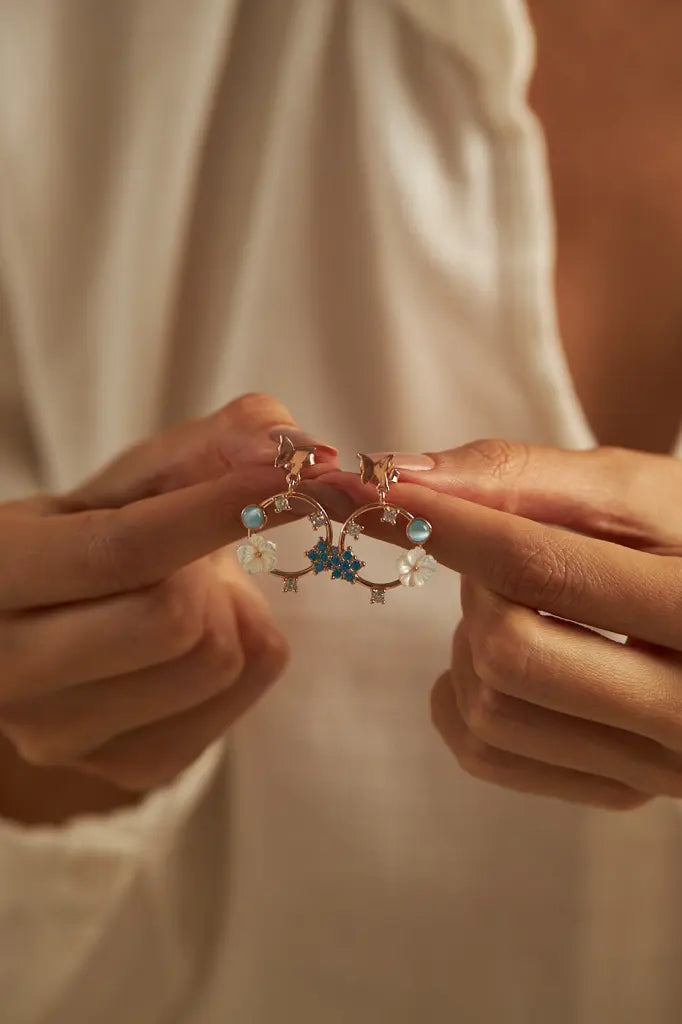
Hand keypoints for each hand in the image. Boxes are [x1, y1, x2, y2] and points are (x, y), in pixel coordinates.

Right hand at [0, 394, 335, 803]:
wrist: (64, 625)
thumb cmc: (95, 538)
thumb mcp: (126, 485)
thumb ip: (205, 450)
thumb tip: (291, 445)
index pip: (120, 551)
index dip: (216, 509)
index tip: (292, 474)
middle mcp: (7, 671)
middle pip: (174, 620)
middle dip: (209, 568)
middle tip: (194, 550)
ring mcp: (63, 735)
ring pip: (215, 659)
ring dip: (231, 607)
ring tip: (192, 593)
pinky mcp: (127, 768)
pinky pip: (240, 693)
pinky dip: (246, 646)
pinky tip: (199, 637)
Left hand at [327, 440, 681, 808]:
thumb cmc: (681, 537)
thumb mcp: (630, 491)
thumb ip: (519, 477)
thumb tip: (399, 477)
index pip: (543, 570)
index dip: (453, 527)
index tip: (393, 494)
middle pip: (507, 653)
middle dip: (475, 591)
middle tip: (494, 559)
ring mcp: (654, 766)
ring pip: (489, 712)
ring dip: (469, 643)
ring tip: (511, 606)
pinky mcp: (617, 790)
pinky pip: (488, 757)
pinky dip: (461, 698)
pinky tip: (492, 659)